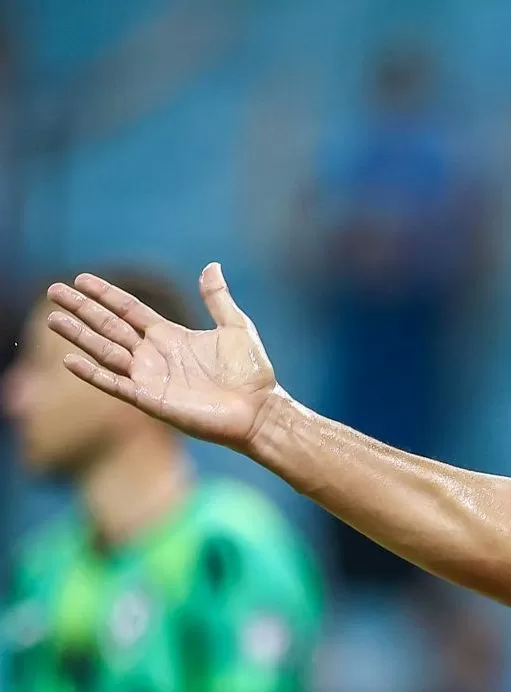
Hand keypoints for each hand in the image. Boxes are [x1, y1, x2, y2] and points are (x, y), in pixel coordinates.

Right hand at [45, 263, 281, 450]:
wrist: (260, 410)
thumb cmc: (251, 373)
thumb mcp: (236, 327)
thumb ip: (217, 298)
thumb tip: (212, 266)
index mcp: (169, 336)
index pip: (128, 310)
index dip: (106, 294)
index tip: (82, 278)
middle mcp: (153, 354)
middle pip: (109, 326)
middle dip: (82, 309)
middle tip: (53, 290)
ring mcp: (149, 377)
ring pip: (105, 351)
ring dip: (79, 336)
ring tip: (53, 318)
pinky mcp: (150, 400)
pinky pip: (115, 384)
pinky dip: (92, 373)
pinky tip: (70, 360)